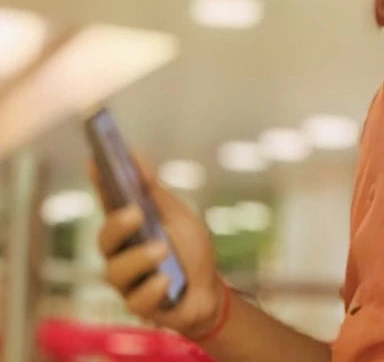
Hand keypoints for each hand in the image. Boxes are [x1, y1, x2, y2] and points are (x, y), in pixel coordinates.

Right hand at [92, 155, 223, 339]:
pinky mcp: (139, 306)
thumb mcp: (178, 215)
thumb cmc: (190, 249)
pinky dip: (153, 289)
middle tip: (137, 213)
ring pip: (115, 272)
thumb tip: (135, 155)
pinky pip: (135, 301)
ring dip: (140, 258)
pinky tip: (167, 280)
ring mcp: (128, 281)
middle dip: (117, 225)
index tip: (95, 159)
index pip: (109, 202)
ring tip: (162, 250)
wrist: (210, 290)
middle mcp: (121, 253)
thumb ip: (155, 191)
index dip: (99, 182)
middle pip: (104, 239)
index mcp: (130, 226)